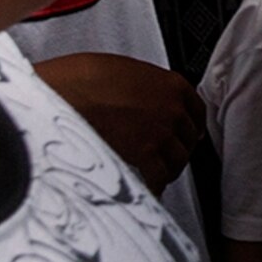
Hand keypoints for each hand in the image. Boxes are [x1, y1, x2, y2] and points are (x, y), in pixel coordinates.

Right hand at [32, 53, 203, 190]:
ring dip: (167, 169)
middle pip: (187, 138)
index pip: (196, 110)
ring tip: (155, 174)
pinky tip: (147, 189)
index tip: (185, 133)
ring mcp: (161, 132)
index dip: (189, 125)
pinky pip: (158, 178)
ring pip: (177, 160)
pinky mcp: (145, 154)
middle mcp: (172, 109)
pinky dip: (154, 186)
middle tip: (165, 155)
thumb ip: (147, 89)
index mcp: (172, 85)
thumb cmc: (84, 78)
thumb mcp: (127, 73)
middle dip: (176, 148)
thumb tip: (146, 101)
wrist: (64, 91)